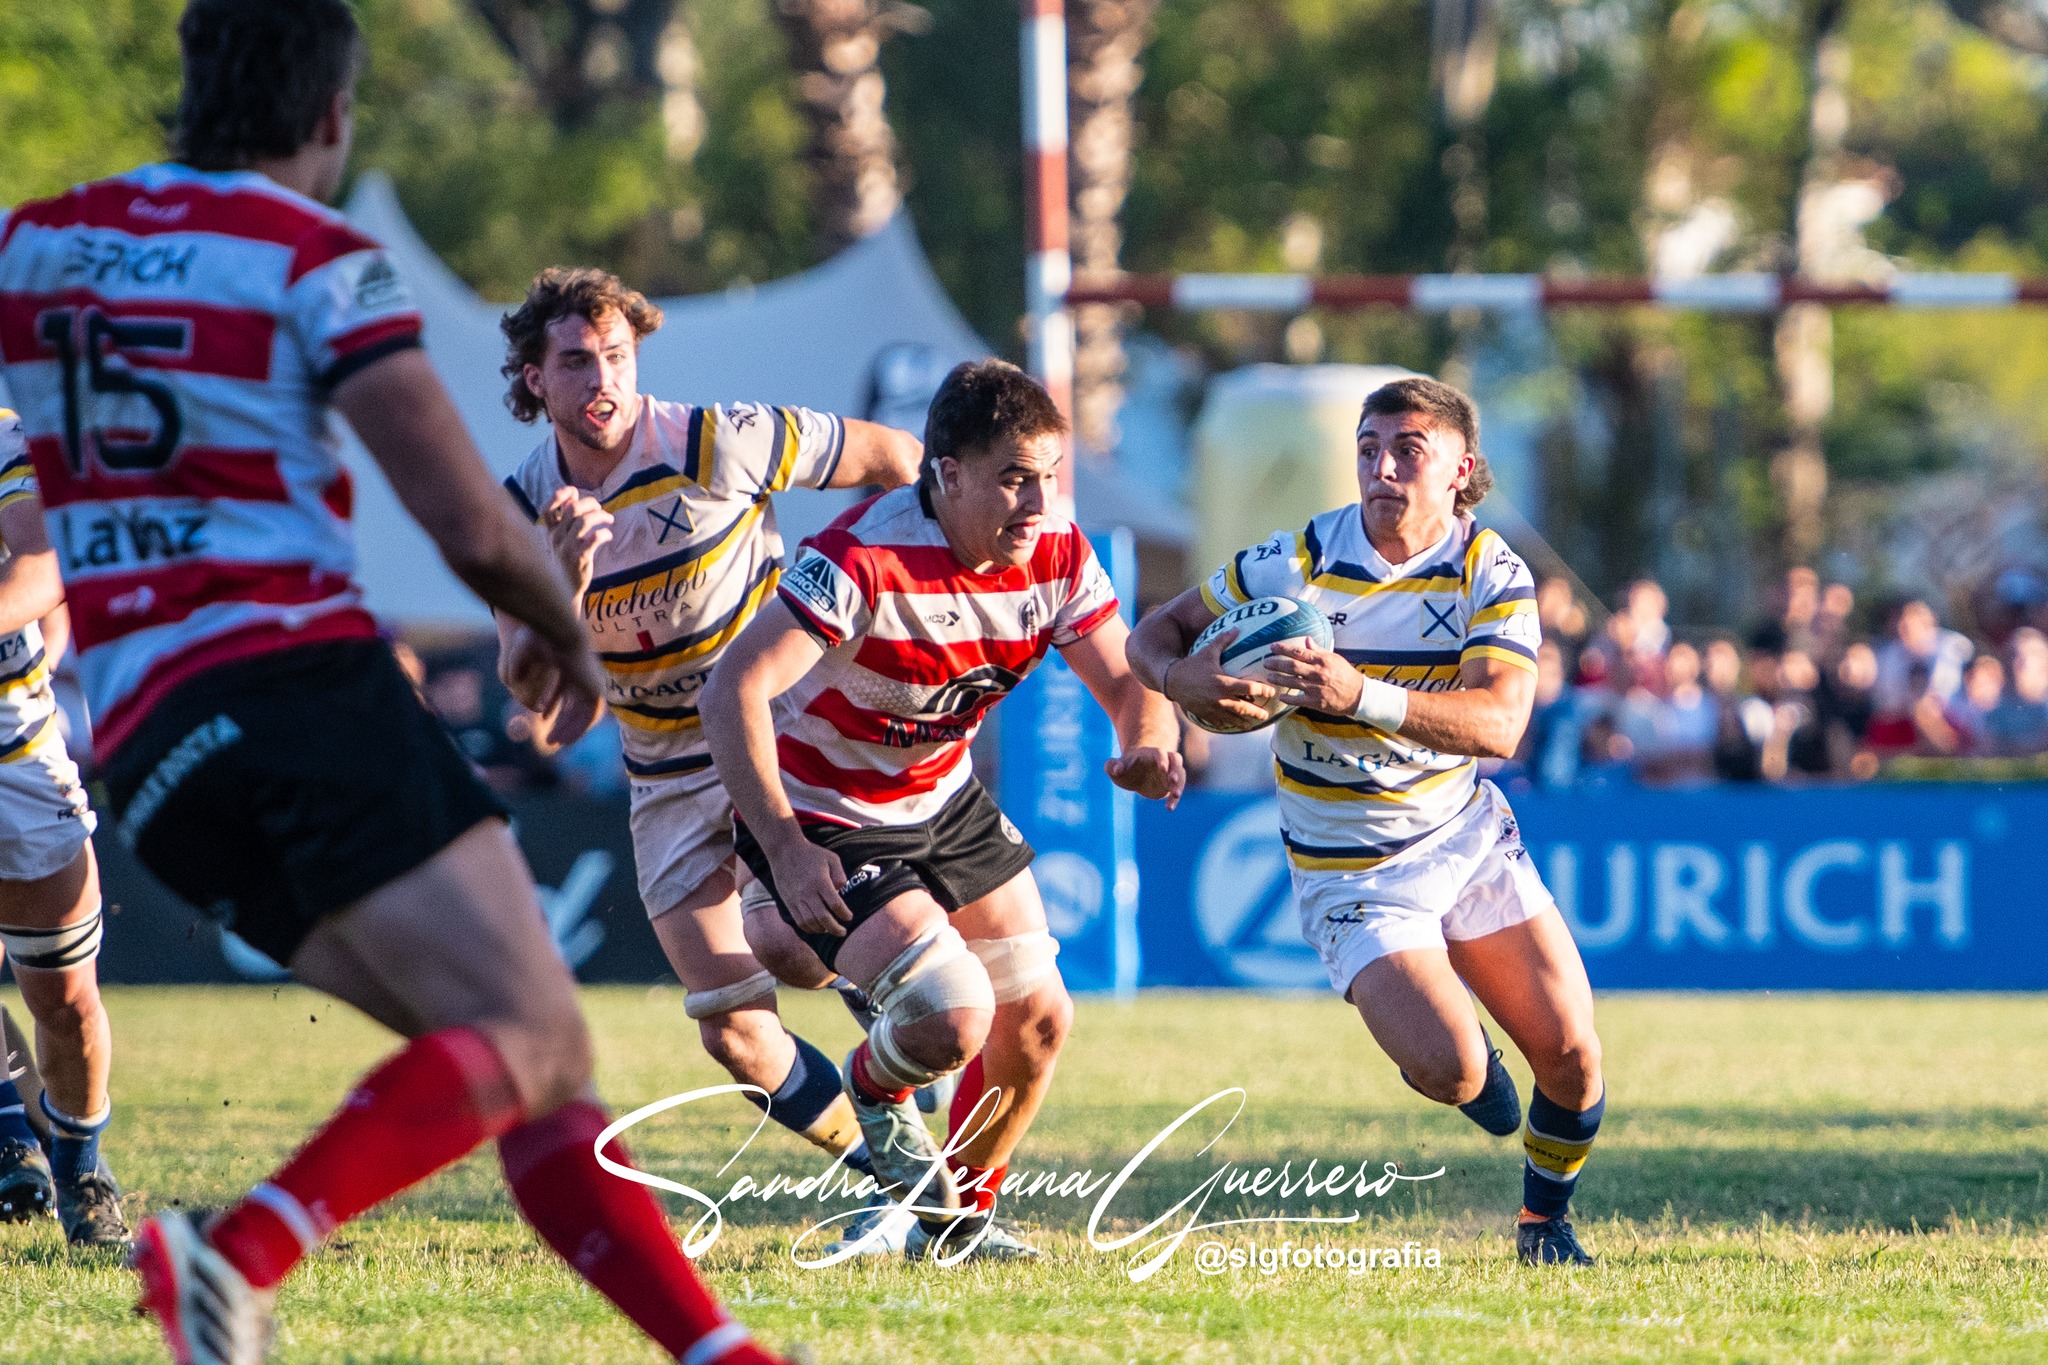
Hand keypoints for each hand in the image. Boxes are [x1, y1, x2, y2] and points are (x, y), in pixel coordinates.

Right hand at [498, 622, 605, 751]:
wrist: (558, 632)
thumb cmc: (536, 640)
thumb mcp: (519, 657)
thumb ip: (516, 674)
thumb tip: (527, 699)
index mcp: (569, 665)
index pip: (564, 691)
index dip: (553, 706)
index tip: (542, 720)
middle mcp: (582, 676)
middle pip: (574, 705)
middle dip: (561, 724)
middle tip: (550, 740)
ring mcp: (591, 682)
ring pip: (582, 714)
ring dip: (568, 730)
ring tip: (553, 743)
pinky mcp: (596, 690)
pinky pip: (588, 716)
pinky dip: (577, 728)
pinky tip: (565, 738)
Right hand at [541, 487, 612, 595]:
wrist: (566, 591)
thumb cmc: (567, 562)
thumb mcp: (561, 541)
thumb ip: (565, 520)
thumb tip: (573, 498)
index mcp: (551, 532)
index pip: (547, 508)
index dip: (559, 495)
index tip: (573, 492)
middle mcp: (556, 538)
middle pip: (572, 509)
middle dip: (590, 503)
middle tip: (600, 508)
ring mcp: (567, 548)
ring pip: (584, 521)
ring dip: (601, 515)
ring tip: (610, 519)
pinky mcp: (579, 558)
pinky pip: (594, 538)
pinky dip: (604, 533)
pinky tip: (608, 536)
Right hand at [766, 830, 852, 936]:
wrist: (785, 851)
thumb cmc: (811, 853)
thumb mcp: (831, 858)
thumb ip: (840, 875)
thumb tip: (841, 891)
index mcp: (820, 882)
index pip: (835, 904)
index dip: (844, 914)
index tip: (849, 917)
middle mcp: (808, 892)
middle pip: (823, 918)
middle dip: (835, 928)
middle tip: (842, 932)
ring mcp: (796, 898)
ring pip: (810, 922)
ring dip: (822, 930)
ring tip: (829, 929)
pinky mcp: (788, 901)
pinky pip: (798, 921)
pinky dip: (809, 928)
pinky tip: (816, 927)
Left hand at [1105, 746, 1185, 808]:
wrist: (1136, 773)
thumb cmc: (1125, 767)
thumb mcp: (1114, 767)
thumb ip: (1112, 766)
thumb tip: (1117, 769)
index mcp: (1150, 753)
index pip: (1160, 752)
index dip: (1162, 759)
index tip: (1163, 769)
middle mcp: (1164, 760)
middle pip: (1176, 759)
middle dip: (1176, 769)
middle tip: (1173, 780)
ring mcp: (1169, 772)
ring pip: (1180, 774)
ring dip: (1180, 784)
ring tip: (1174, 795)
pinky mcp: (1171, 784)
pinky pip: (1177, 789)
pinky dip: (1175, 798)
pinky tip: (1169, 808)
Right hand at [1163, 629, 1280, 729]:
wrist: (1172, 681)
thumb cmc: (1192, 665)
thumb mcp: (1208, 652)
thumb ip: (1223, 641)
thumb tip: (1236, 628)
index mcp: (1224, 683)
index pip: (1250, 688)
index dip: (1263, 690)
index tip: (1270, 691)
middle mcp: (1220, 698)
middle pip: (1245, 708)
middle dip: (1257, 712)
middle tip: (1266, 715)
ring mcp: (1213, 709)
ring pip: (1233, 718)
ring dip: (1245, 722)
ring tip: (1252, 725)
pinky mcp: (1205, 714)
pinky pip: (1220, 722)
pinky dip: (1228, 724)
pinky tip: (1233, 725)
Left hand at [1260, 640, 1363, 714]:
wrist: (1358, 695)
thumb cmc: (1346, 675)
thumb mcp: (1334, 658)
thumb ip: (1318, 650)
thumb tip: (1306, 638)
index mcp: (1322, 661)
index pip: (1299, 652)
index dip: (1284, 649)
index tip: (1272, 647)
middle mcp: (1318, 673)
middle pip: (1292, 667)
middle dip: (1276, 664)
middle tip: (1265, 662)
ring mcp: (1316, 688)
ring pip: (1292, 682)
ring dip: (1278, 679)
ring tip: (1269, 677)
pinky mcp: (1316, 702)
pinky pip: (1298, 700)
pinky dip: (1288, 698)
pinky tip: (1281, 696)